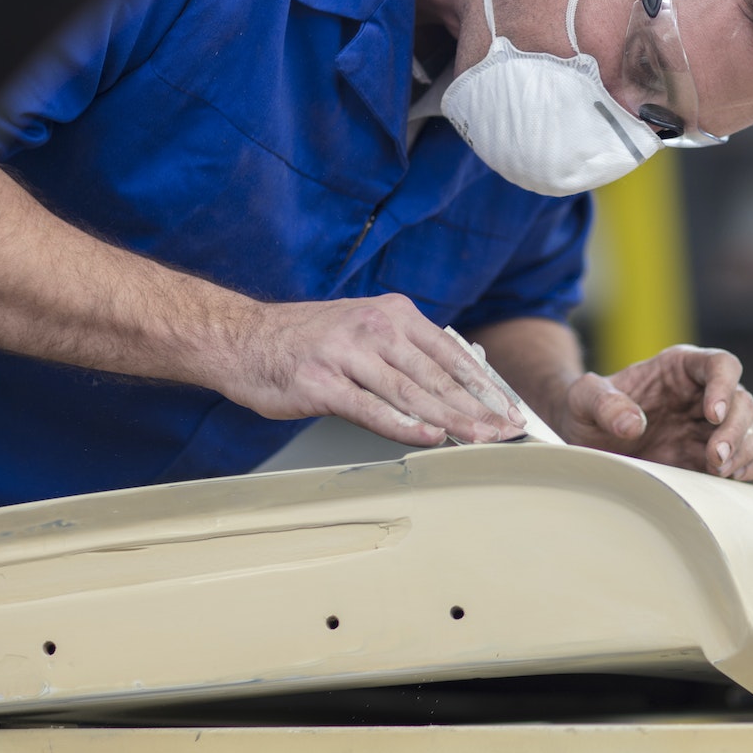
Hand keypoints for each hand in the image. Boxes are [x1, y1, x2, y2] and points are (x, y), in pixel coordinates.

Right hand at [219, 294, 525, 444]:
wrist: (241, 338)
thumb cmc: (306, 342)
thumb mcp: (365, 330)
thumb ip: (407, 352)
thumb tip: (456, 383)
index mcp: (393, 313)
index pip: (452, 354)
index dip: (486, 386)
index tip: (511, 411)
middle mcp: (375, 328)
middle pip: (438, 376)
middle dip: (479, 408)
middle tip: (508, 432)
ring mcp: (348, 354)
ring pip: (412, 392)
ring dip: (452, 420)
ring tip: (481, 439)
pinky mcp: (322, 382)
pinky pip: (372, 407)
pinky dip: (404, 425)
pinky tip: (430, 438)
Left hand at [559, 344, 752, 479]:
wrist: (587, 440)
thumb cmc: (586, 410)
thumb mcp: (582, 400)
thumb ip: (603, 403)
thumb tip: (633, 424)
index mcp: (680, 368)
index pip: (721, 364)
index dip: (724, 386)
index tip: (711, 415)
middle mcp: (704, 392)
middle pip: (744, 400)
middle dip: (736, 430)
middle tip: (714, 458)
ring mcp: (712, 424)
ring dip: (746, 449)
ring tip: (719, 471)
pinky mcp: (714, 454)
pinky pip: (751, 456)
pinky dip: (750, 466)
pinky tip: (729, 477)